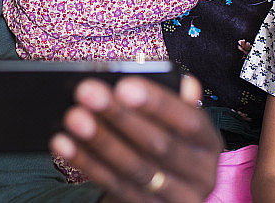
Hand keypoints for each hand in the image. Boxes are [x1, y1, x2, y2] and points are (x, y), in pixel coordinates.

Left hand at [51, 75, 219, 202]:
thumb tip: (186, 82)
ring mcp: (178, 199)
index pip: (189, 121)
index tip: (123, 85)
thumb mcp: (175, 123)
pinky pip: (115, 187)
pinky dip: (88, 163)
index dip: (158, 103)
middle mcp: (202, 175)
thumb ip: (175, 104)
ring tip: (73, 117)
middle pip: (158, 145)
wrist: (160, 193)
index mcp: (209, 144)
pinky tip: (65, 144)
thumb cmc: (164, 143)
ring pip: (135, 169)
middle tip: (87, 92)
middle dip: (120, 117)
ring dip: (100, 141)